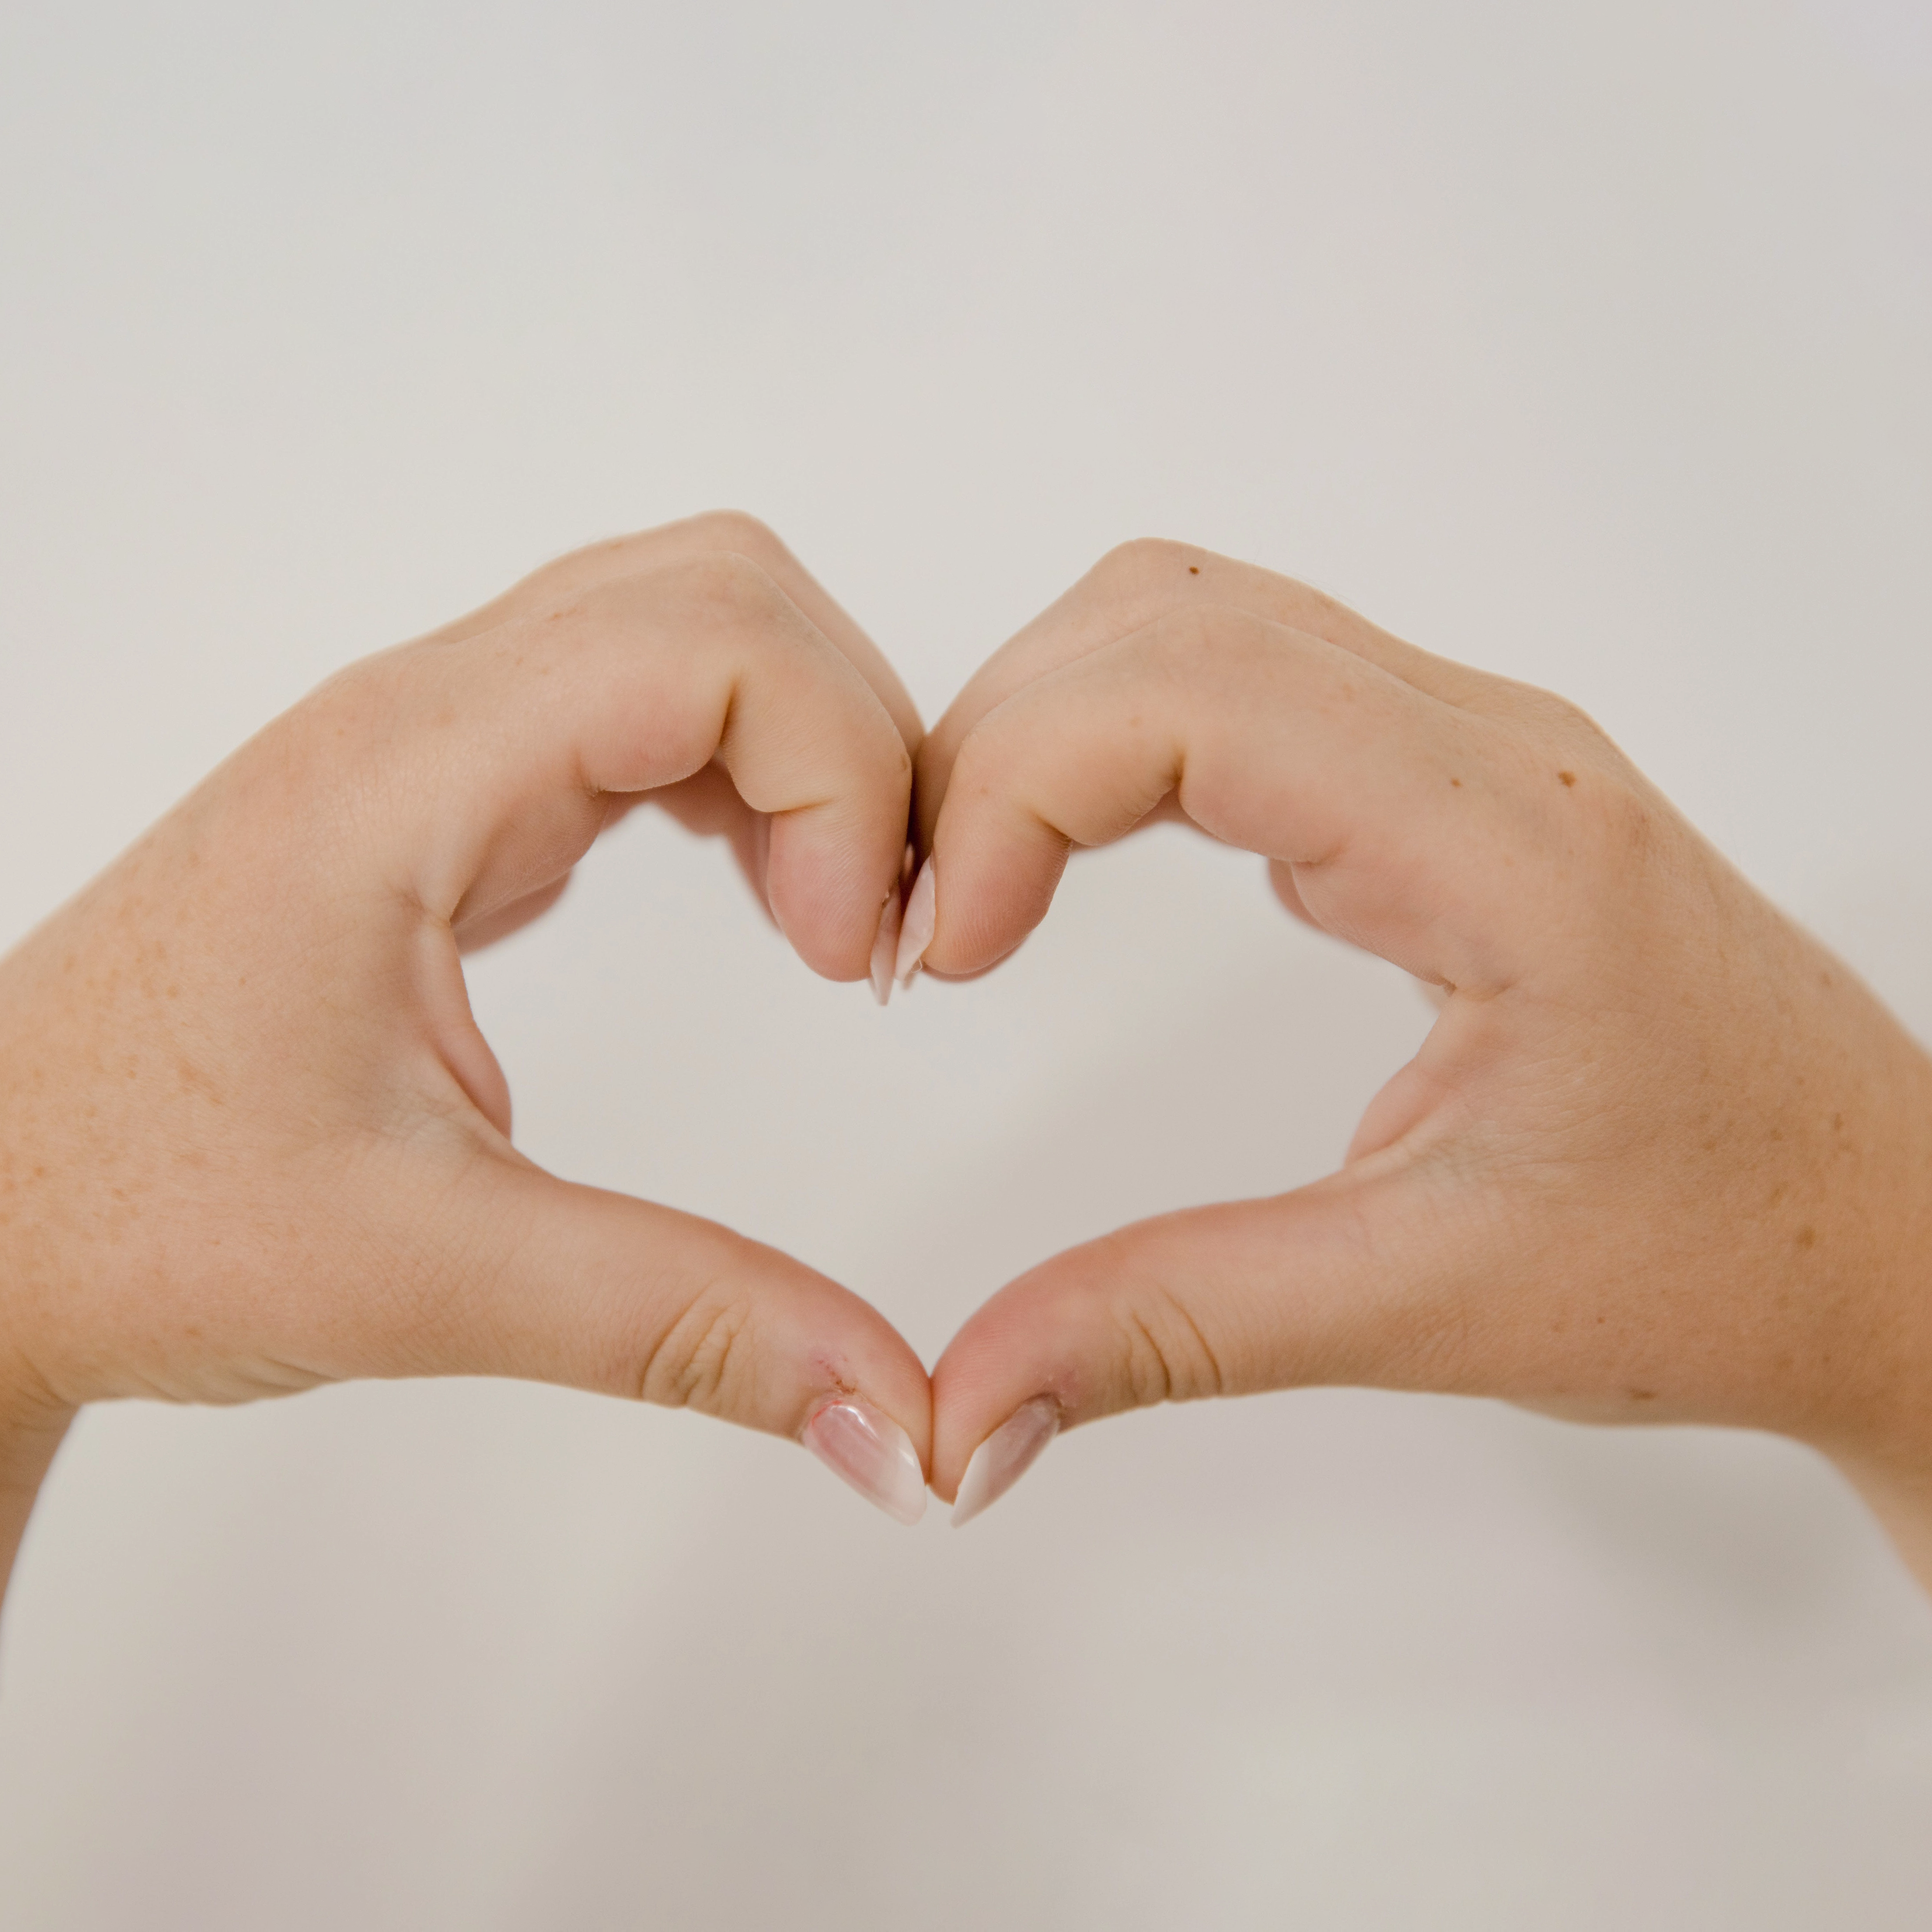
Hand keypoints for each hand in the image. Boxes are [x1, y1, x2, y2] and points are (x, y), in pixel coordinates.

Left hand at [0, 512, 935, 1599]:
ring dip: (802, 746)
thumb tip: (896, 1419)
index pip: (714, 645)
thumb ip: (683, 1328)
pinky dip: (740, 774)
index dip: (843, 774)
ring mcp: (428, 743)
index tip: (855, 955)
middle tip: (871, 926)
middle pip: (724, 591)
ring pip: (688, 624)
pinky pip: (637, 702)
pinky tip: (759, 893)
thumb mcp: (425, 1274)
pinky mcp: (440, 795)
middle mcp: (418, 718)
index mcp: (405, 779)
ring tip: (829, 916)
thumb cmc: (132, 1209)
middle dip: (854, 736)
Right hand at [913, 540, 1931, 1579]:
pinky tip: (1074, 860)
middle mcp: (1495, 751)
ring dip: (1048, 726)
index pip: (1191, 692)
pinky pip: (1244, 676)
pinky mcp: (1450, 781)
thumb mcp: (1430, 1303)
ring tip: (978, 888)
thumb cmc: (1726, 1252)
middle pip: (1165, 619)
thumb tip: (965, 1410)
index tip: (940, 949)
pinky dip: (1115, 740)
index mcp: (1507, 848)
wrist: (1887, 1233)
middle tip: (926, 923)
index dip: (1010, 787)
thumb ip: (1174, 1331)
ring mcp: (1477, 749)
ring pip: (1195, 620)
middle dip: (993, 745)